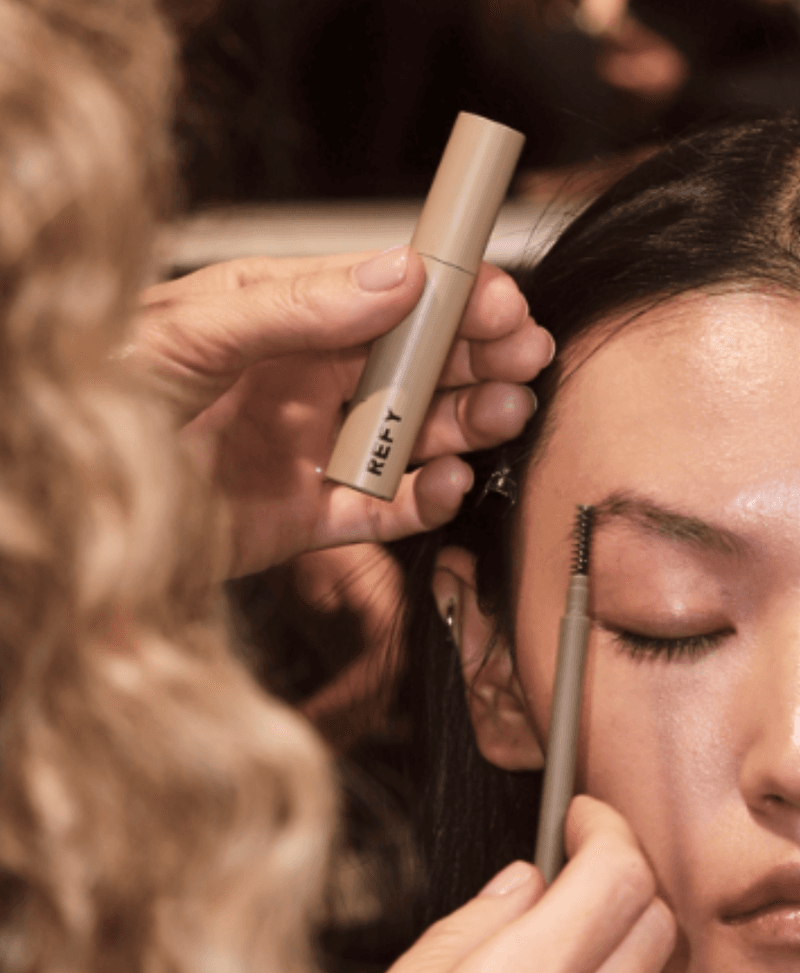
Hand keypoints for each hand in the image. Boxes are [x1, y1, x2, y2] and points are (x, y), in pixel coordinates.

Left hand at [132, 247, 552, 573]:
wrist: (72, 501)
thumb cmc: (108, 391)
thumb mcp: (197, 325)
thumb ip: (299, 304)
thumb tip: (396, 276)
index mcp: (286, 319)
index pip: (388, 297)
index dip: (449, 296)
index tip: (498, 297)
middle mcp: (309, 382)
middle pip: (417, 365)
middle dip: (477, 358)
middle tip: (523, 355)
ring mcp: (313, 450)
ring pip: (414, 435)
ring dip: (466, 423)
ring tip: (503, 413)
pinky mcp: (308, 519)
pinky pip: (384, 510)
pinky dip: (424, 501)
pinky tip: (447, 481)